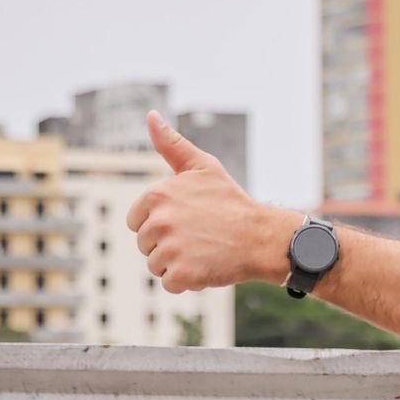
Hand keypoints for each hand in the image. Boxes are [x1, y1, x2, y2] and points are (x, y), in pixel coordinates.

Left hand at [126, 111, 284, 291]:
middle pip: (145, 244)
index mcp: (158, 195)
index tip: (187, 220)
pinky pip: (170, 283)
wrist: (262, 237)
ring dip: (177, 263)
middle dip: (168, 245)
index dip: (161, 223)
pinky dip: (187, 281)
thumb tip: (151, 116)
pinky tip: (207, 265)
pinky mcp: (181, 274)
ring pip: (156, 265)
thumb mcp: (203, 166)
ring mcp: (169, 249)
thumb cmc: (231, 201)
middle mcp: (159, 221)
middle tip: (199, 236)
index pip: (137, 220)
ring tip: (204, 250)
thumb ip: (172, 144)